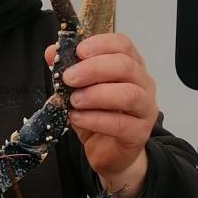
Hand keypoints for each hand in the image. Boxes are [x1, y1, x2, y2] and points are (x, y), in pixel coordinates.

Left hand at [45, 33, 157, 197]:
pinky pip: (120, 123)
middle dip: (94, 69)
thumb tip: (51, 52)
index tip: (79, 50)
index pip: (123, 44)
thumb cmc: (98, 116)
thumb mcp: (78, 90)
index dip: (101, 44)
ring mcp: (145, 108)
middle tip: (69, 78)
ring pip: (128, 94)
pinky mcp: (139, 133)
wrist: (110, 153)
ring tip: (73, 100)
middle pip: (126, 66)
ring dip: (96, 94)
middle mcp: (143, 83)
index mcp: (130, 66)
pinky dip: (95, 119)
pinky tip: (77, 118)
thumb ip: (68, 70)